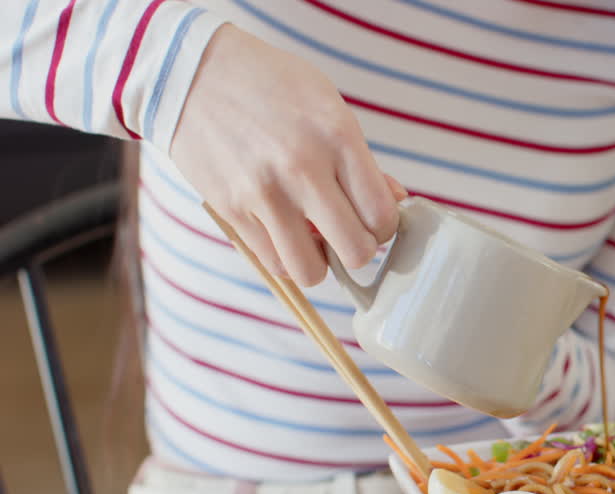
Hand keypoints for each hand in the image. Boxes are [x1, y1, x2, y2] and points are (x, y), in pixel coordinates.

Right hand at [170, 25, 406, 285]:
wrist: (190, 71)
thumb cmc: (269, 85)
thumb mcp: (327, 104)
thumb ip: (362, 160)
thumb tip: (396, 202)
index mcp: (338, 137)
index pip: (381, 215)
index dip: (384, 227)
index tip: (372, 219)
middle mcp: (303, 168)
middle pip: (356, 251)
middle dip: (358, 249)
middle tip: (346, 232)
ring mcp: (264, 193)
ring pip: (312, 271)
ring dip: (319, 262)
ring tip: (312, 238)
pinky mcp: (230, 210)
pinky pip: (272, 262)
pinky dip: (284, 256)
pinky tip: (282, 231)